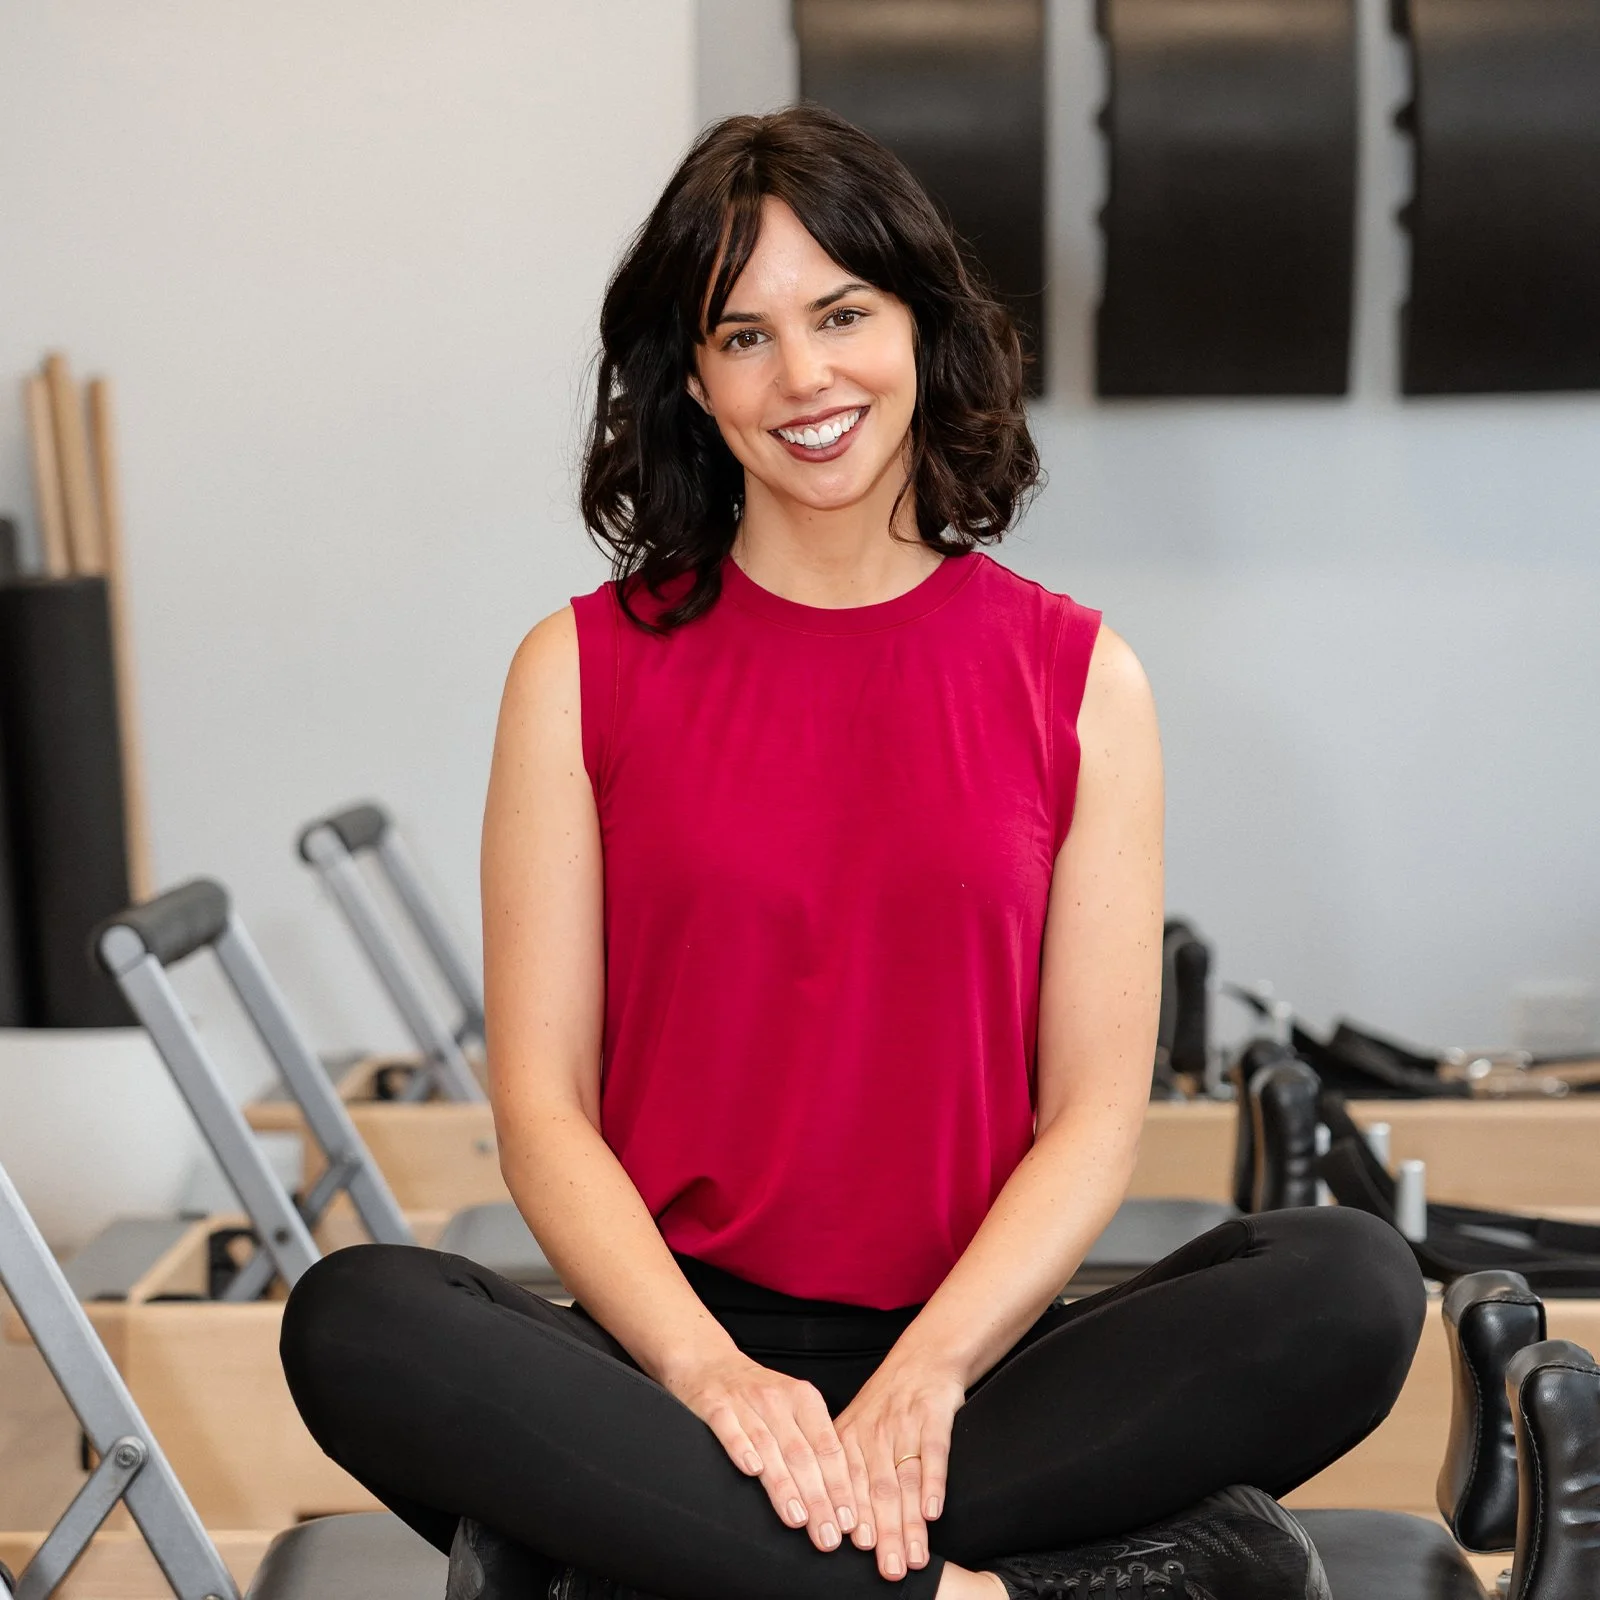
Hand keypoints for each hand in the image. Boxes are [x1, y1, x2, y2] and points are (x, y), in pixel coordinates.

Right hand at [661, 1349, 858, 1553]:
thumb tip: (840, 1499)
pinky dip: (742, 1448)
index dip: (840, 1486)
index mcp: (804, 1399)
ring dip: (785, 1485)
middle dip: (818, 1499)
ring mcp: (744, 1401)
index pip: (828, 1447)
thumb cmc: (757, 1394)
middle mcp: (777, 1399)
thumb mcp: (792, 1407)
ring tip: (798, 1519)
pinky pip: (730, 1428)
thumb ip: (813, 1443)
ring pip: (769, 1447)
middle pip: (802, 1454)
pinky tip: (751, 1471)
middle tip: (829, 1536)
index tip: (849, 1521)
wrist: (708, 1360)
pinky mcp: (714, 1404)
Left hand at [832, 1354, 966, 1581]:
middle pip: (877, 1490)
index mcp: (848, 1438)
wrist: (923, 1359)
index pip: (848, 1484)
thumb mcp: (855, 1428)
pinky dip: (933, 1482)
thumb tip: (839, 1528)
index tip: (855, 1552)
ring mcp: (903, 1424)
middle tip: (890, 1571)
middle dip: (883, 1534)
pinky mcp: (933, 1416)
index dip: (852, 1517)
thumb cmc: (885, 1405)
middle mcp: (872, 1432)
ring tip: (915, 1557)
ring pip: (904, 1479)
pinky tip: (933, 1511)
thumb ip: (847, 1473)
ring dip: (910, 1522)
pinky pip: (933, 1452)